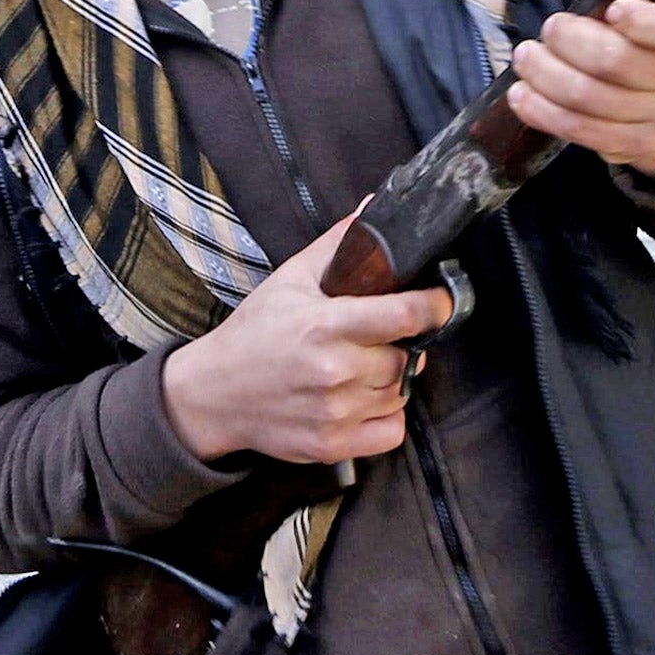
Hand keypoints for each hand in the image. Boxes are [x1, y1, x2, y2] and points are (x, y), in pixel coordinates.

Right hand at [161, 214, 453, 466]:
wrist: (214, 394)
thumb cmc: (255, 333)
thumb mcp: (291, 279)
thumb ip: (337, 245)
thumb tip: (371, 208)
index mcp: (327, 325)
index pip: (407, 316)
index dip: (435, 306)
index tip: (440, 301)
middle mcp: (336, 371)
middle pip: (408, 357)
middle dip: (404, 345)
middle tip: (383, 338)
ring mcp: (336, 412)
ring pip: (402, 393)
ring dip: (394, 379)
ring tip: (365, 366)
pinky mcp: (333, 446)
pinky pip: (392, 431)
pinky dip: (387, 416)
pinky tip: (364, 399)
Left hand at [505, 0, 654, 177]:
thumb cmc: (642, 13)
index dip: (650, 23)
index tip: (613, 10)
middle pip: (625, 66)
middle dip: (573, 43)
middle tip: (549, 28)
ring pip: (597, 102)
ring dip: (549, 78)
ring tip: (526, 58)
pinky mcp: (640, 145)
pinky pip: (586, 134)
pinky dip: (546, 114)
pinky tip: (523, 95)